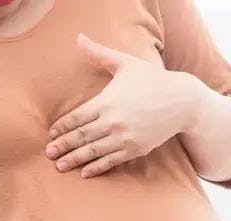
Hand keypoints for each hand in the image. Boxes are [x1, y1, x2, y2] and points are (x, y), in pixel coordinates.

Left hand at [45, 32, 207, 177]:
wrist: (182, 101)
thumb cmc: (153, 79)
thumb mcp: (125, 63)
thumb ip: (100, 53)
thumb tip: (79, 38)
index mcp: (107, 101)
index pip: (76, 118)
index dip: (61, 128)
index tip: (51, 134)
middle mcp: (113, 121)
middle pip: (81, 136)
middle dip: (63, 146)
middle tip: (48, 154)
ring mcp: (125, 137)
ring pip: (93, 151)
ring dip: (75, 160)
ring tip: (60, 166)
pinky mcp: (136, 149)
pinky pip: (111, 161)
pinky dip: (97, 167)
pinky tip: (85, 172)